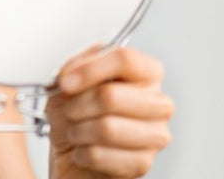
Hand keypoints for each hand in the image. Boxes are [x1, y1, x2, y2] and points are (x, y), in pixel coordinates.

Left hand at [45, 46, 173, 177]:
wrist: (72, 151)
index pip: (126, 60)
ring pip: (106, 128)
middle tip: (68, 110)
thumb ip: (72, 69)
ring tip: (74, 131)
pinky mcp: (143, 163)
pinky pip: (100, 155)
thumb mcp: (67, 81)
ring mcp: (155, 134)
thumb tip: (71, 75)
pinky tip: (82, 150)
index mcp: (145, 73)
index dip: (90, 69)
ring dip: (77, 131)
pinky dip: (80, 152)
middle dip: (78, 105)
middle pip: (111, 96)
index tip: (65, 82)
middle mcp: (157, 102)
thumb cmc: (75, 114)